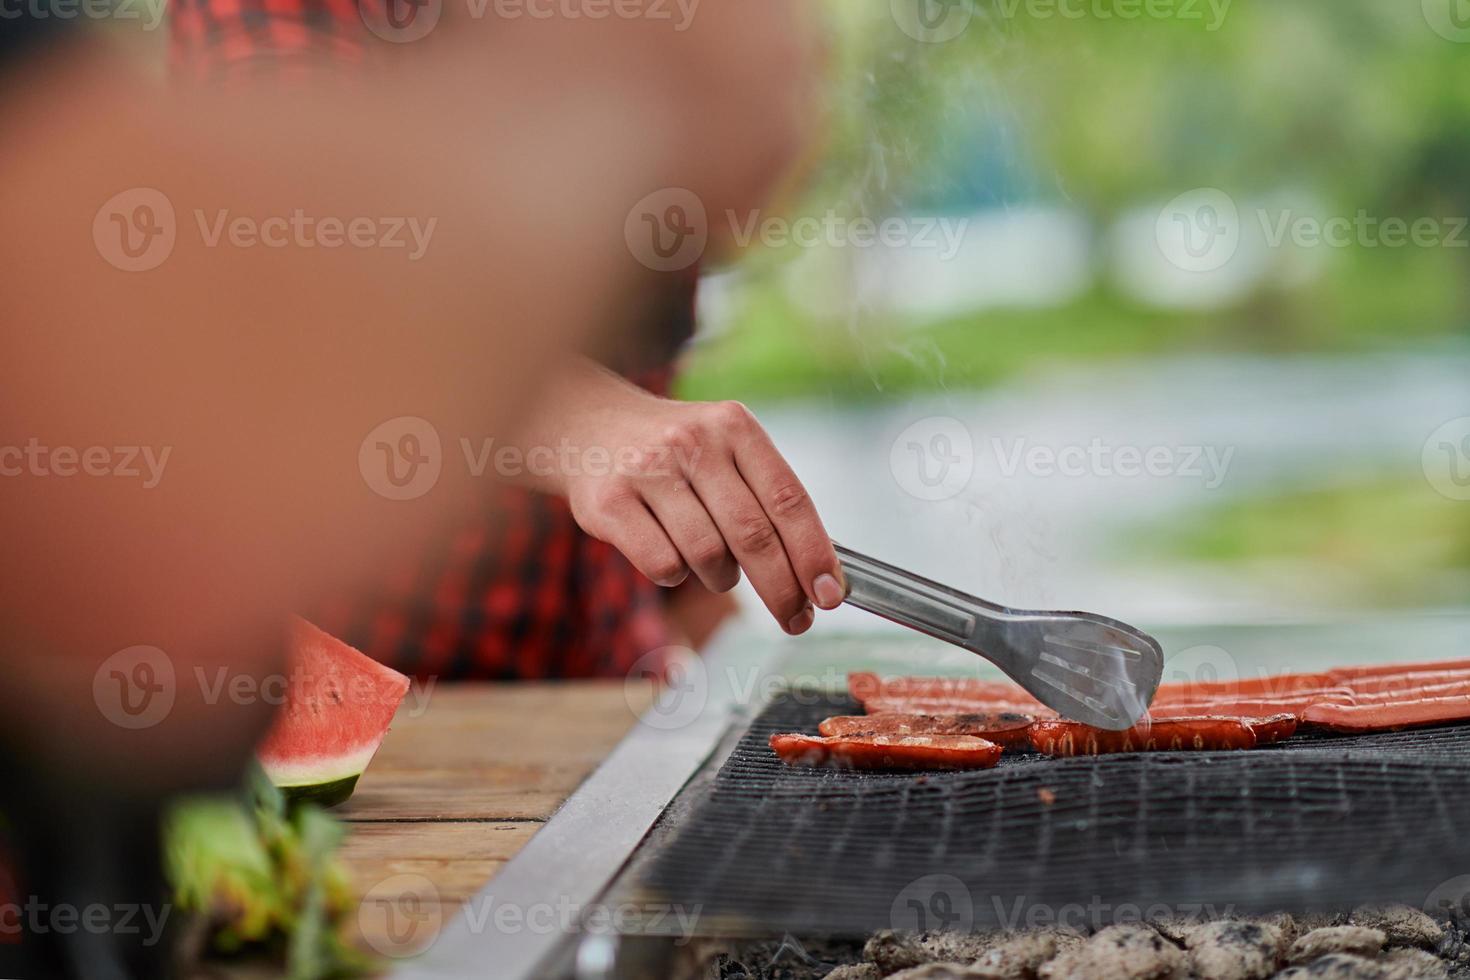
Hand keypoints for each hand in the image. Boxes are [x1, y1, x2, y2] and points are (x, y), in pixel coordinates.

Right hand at [516, 362, 846, 634]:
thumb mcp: (725, 448)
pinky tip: (671, 554)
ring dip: (722, 578)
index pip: (789, 499)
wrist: (587, 426)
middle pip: (754, 536)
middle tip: (795, 619)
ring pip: (709, 556)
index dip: (814, 554)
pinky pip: (664, 565)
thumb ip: (768, 497)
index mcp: (735, 427)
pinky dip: (676, 573)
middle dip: (782, 589)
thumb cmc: (675, 452)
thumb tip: (820, 574)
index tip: (831, 594)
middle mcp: (693, 442)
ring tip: (716, 567)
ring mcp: (648, 470)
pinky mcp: (609, 502)